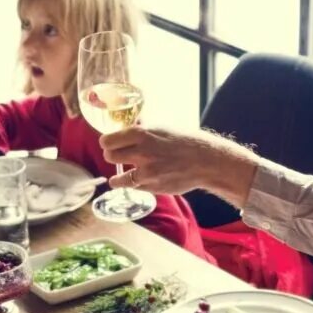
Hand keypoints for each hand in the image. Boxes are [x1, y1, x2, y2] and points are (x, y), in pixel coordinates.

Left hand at [95, 127, 258, 200]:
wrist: (205, 160)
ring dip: (117, 177)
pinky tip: (138, 181)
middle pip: (109, 156)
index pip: (108, 140)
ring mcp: (146, 172)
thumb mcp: (162, 127)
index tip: (109, 143)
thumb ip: (143, 128)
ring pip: (118, 178)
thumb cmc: (185, 141)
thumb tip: (129, 125)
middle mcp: (140, 153)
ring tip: (120, 177)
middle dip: (111, 156)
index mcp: (141, 134)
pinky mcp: (152, 187)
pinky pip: (134, 187)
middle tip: (116, 157)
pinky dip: (134, 185)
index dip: (107, 142)